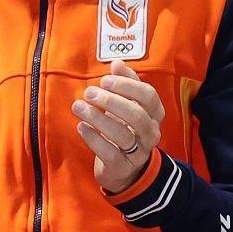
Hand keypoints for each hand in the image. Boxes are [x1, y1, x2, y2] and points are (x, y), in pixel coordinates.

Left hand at [72, 62, 162, 193]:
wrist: (124, 169)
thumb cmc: (124, 129)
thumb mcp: (127, 105)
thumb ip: (125, 84)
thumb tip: (117, 63)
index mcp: (155, 114)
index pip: (149, 96)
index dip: (127, 86)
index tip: (105, 80)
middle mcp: (151, 133)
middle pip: (137, 115)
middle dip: (111, 101)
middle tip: (89, 92)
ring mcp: (139, 152)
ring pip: (122, 134)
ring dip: (98, 118)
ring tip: (78, 106)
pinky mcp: (122, 167)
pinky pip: (109, 153)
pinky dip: (94, 138)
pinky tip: (81, 126)